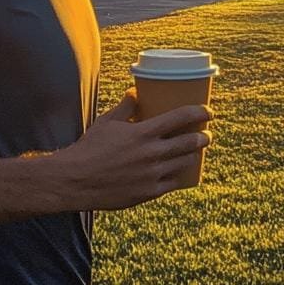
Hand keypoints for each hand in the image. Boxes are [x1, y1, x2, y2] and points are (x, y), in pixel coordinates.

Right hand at [56, 88, 212, 211]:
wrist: (75, 181)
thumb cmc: (89, 149)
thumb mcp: (107, 123)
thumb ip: (125, 107)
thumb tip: (135, 92)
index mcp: (144, 133)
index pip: (181, 117)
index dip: (200, 112)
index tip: (209, 112)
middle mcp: (152, 153)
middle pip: (190, 142)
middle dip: (203, 137)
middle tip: (205, 134)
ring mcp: (152, 174)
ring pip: (185, 163)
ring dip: (194, 156)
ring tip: (194, 152)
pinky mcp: (149, 192)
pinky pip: (173, 183)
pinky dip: (179, 175)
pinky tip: (181, 172)